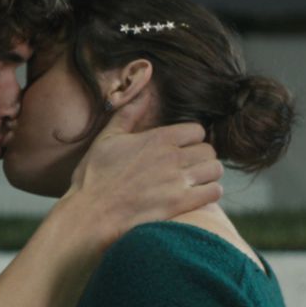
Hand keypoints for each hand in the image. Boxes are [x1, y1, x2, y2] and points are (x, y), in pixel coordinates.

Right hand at [64, 117, 224, 238]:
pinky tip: (197, 196)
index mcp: (157, 138)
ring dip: (208, 175)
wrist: (90, 214)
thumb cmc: (94, 177)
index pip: (197, 130)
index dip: (192, 140)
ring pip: (215, 169)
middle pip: (209, 150)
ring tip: (196, 181)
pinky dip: (210, 193)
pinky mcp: (180, 204)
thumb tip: (143, 92)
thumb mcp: (107, 139)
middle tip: (190, 168)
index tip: (183, 149)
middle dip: (202, 158)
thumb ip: (129, 114)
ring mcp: (177, 181)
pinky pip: (214, 192)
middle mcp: (171, 157)